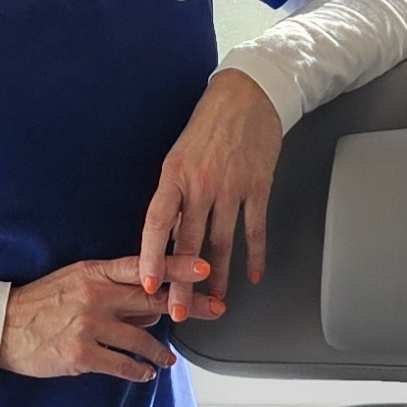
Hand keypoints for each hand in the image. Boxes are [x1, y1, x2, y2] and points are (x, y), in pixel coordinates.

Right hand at [0, 254, 219, 382]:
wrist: (0, 327)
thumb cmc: (38, 304)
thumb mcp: (74, 281)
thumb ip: (111, 288)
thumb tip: (146, 300)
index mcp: (93, 273)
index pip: (142, 266)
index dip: (176, 266)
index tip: (203, 268)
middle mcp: (94, 295)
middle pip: (152, 300)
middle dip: (187, 305)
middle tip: (213, 309)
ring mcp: (88, 325)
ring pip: (141, 339)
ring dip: (160, 351)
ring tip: (169, 360)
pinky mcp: (81, 354)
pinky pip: (121, 364)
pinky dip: (138, 370)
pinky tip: (145, 373)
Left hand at [140, 68, 282, 322]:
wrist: (248, 94)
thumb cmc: (208, 126)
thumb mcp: (179, 158)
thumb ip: (174, 198)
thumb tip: (169, 238)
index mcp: (174, 176)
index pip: (157, 223)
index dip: (151, 257)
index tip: (148, 284)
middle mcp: (201, 184)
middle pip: (189, 243)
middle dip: (182, 284)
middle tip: (178, 311)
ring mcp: (231, 187)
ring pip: (221, 243)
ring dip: (217, 277)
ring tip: (215, 302)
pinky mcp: (258, 186)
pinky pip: (254, 228)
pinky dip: (254, 255)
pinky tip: (252, 275)